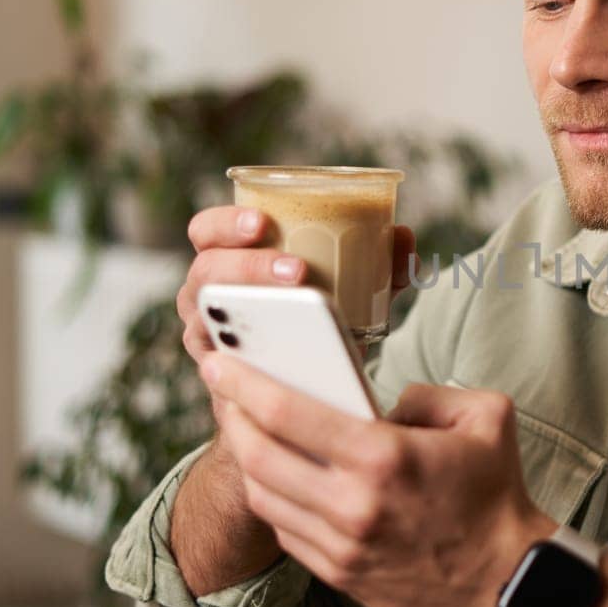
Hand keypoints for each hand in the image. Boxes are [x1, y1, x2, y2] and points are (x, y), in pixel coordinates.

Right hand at [176, 205, 417, 417]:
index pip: (207, 231)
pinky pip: (217, 364)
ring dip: (245, 307)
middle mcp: (208, 292)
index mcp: (229, 259)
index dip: (225, 223)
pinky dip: (240, 358)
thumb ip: (376, 262)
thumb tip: (403, 236)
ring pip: (204, 314)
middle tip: (296, 270)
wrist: (305, 383)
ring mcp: (207, 332)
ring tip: (293, 307)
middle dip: (248, 266)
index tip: (261, 222)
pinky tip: (271, 356)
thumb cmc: (318, 318)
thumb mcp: (348, 285)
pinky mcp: (217, 372)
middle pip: (206, 268)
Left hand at [200, 354, 555, 606]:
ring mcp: (343, 546)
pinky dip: (273, 500)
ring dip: (245, 460)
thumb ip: (428, 395)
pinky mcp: (340, 575)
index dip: (243, 384)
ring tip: (245, 432)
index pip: (289, 413)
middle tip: (223, 394)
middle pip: (258, 456)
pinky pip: (285, 532)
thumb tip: (383, 403)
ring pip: (263, 498)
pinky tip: (277, 478)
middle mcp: (354, 504)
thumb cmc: (497, 495)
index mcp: (385, 457)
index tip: (221, 366)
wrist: (509, 578)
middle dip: (231, 419)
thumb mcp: (485, 416)